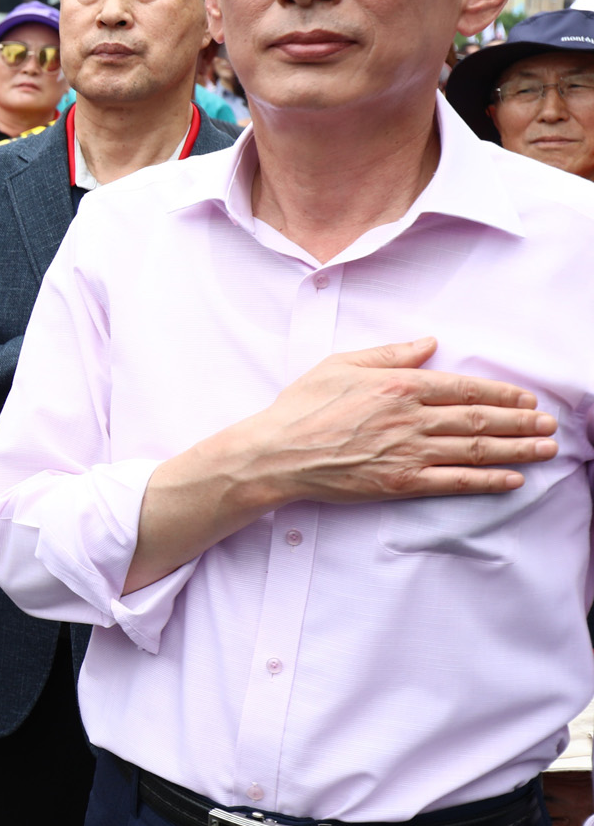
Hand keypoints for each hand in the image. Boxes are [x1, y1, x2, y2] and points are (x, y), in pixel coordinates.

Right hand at [232, 337, 555, 505]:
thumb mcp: (340, 364)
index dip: (500, 395)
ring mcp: (407, 452)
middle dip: (520, 422)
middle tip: (548, 423)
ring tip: (545, 448)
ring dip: (516, 449)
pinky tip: (512, 479)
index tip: (524, 399)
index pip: (463, 388)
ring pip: (474, 450)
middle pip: (478, 420)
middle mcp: (410, 418)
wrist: (277, 452)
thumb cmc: (302, 407)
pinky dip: (487, 481)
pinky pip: (454, 483)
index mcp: (398, 386)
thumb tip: (428, 343)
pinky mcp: (400, 483)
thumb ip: (389, 353)